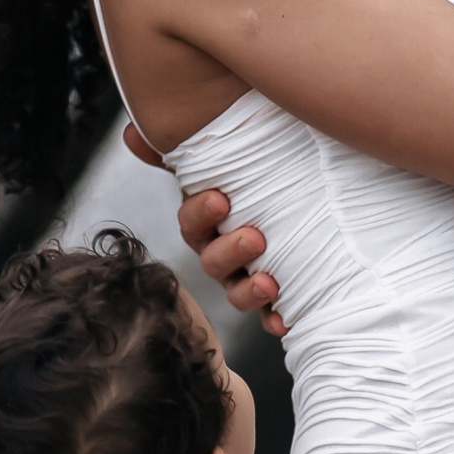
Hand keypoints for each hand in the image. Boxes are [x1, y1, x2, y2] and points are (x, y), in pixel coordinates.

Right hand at [128, 123, 287, 333]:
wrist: (323, 204)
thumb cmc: (265, 178)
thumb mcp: (231, 158)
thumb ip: (187, 149)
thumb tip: (131, 133)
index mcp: (210, 221)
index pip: (192, 222)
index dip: (201, 213)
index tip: (220, 199)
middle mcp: (224, 253)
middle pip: (213, 261)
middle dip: (230, 251)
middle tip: (254, 237)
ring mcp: (248, 278)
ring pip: (238, 292)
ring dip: (248, 291)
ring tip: (269, 281)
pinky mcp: (278, 300)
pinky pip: (270, 316)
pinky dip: (275, 319)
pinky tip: (285, 320)